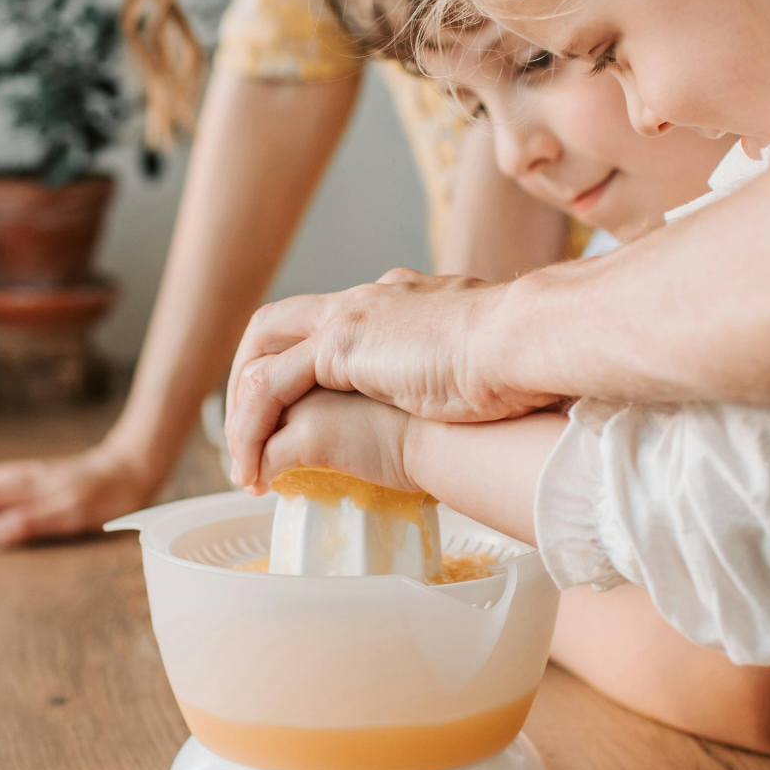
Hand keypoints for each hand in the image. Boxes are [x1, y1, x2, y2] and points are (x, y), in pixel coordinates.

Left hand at [225, 269, 539, 488]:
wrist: (527, 341)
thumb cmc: (526, 360)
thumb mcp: (490, 364)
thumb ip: (475, 372)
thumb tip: (495, 400)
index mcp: (403, 299)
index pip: (335, 320)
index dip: (306, 361)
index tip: (303, 404)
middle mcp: (367, 299)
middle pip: (278, 324)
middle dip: (250, 374)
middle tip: (248, 429)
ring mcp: (350, 318)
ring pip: (263, 357)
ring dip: (242, 411)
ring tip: (242, 463)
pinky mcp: (339, 347)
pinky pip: (270, 389)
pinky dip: (251, 429)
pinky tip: (255, 470)